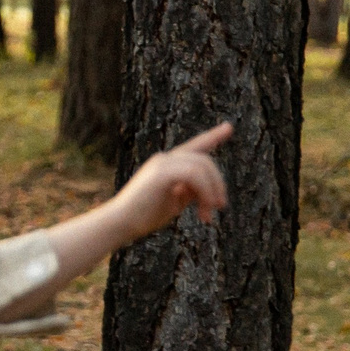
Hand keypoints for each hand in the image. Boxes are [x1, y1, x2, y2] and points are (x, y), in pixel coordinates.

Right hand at [111, 122, 232, 239]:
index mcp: (166, 164)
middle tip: (219, 207)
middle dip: (217, 184)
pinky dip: (205, 191)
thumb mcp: (174, 202)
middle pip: (205, 161)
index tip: (229, 127)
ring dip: (212, 191)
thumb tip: (209, 191)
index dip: (213, 136)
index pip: (194, 146)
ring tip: (208, 214)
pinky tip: (203, 208)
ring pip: (202, 167)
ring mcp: (162, 163)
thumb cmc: (144, 216)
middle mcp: (164, 159)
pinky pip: (194, 175)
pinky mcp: (161, 172)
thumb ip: (191, 191)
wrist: (120, 223)